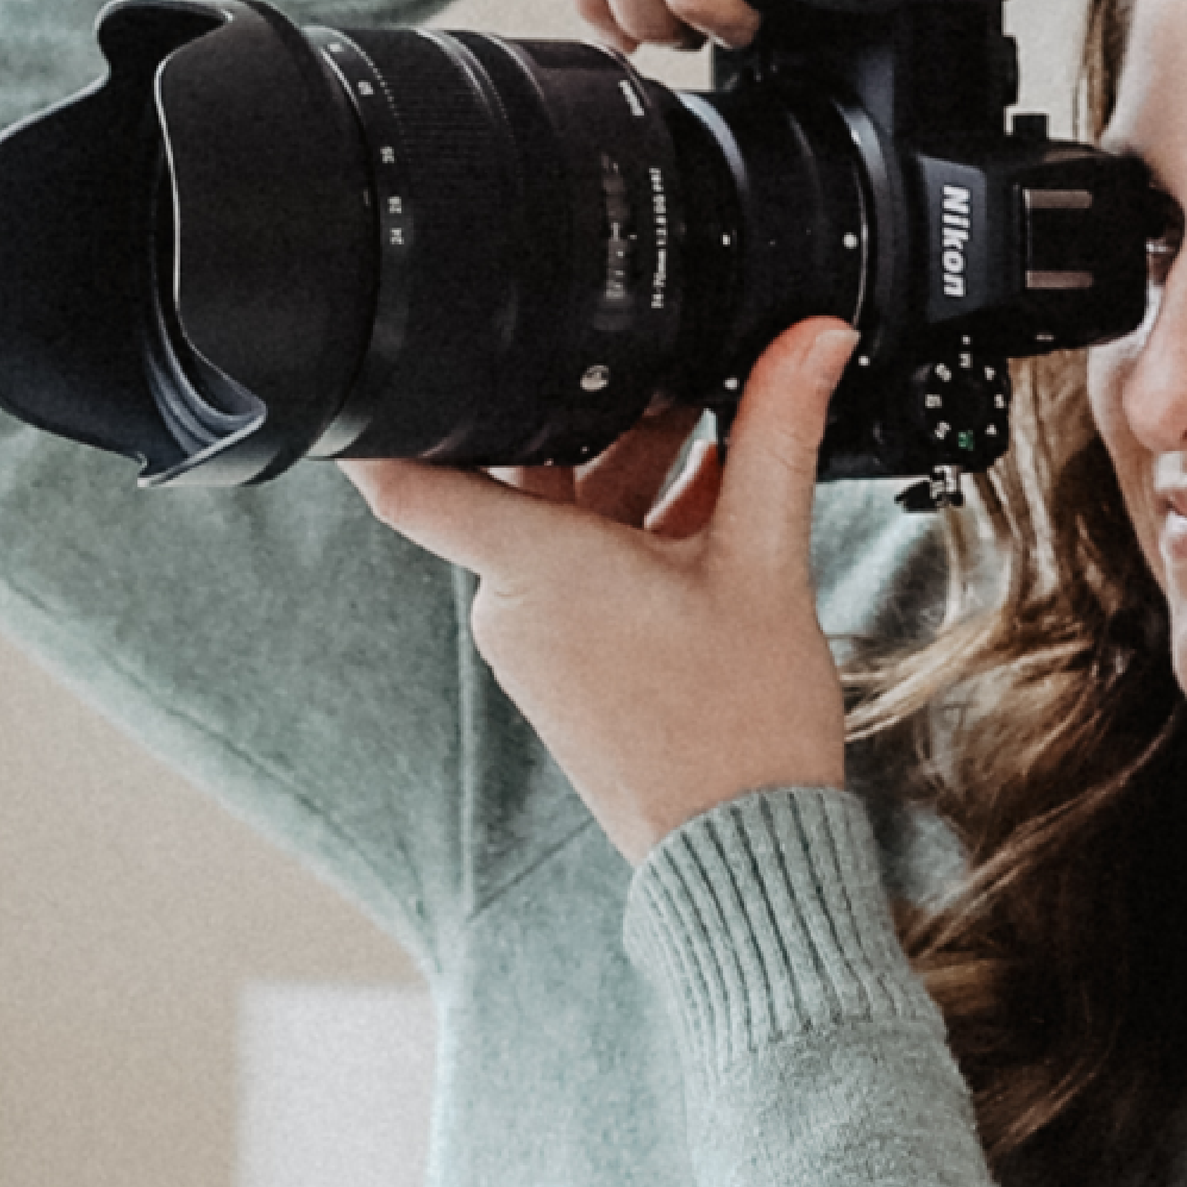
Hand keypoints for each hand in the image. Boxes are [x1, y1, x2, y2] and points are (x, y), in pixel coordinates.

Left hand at [339, 318, 859, 864]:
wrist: (745, 846)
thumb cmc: (741, 724)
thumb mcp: (766, 560)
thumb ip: (779, 436)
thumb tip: (810, 339)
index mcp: (537, 569)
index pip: (409, 484)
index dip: (378, 422)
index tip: (375, 370)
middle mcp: (514, 607)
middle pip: (523, 481)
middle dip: (595, 424)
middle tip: (668, 376)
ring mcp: (536, 645)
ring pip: (562, 528)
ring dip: (631, 479)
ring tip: (718, 442)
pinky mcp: (566, 674)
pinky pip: (581, 578)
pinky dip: (634, 538)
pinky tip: (711, 513)